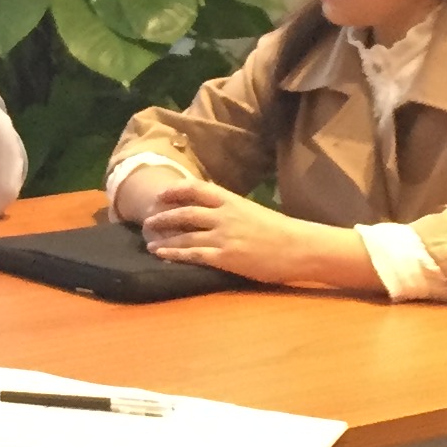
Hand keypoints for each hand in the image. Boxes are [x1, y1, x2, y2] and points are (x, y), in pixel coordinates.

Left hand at [139, 179, 321, 280]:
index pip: (196, 189)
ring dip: (164, 238)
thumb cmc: (279, 231)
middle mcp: (223, 215)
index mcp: (231, 200)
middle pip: (184, 212)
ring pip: (184, 235)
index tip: (160, 194)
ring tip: (149, 242)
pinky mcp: (225, 257)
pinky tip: (162, 255)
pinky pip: (193, 254)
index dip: (175, 191)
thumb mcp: (252, 211)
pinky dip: (174, 254)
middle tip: (148, 220)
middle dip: (163, 216)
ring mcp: (223, 236)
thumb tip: (212, 210)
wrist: (299, 247)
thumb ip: (231, 209)